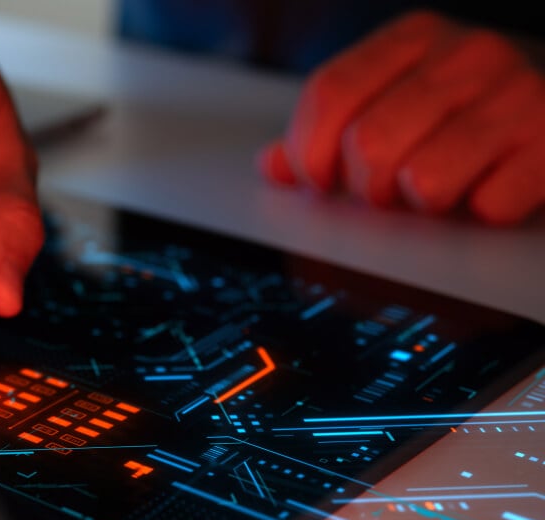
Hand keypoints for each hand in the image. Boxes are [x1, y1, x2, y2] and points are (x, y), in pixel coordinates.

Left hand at [258, 11, 544, 224]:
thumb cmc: (479, 104)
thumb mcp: (406, 94)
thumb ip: (337, 126)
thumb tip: (272, 165)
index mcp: (416, 38)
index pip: (329, 93)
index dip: (308, 151)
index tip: (317, 180)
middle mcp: (467, 55)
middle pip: (368, 143)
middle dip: (365, 188)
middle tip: (386, 192)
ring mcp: (517, 95)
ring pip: (421, 181)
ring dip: (421, 205)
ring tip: (442, 188)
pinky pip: (487, 206)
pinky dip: (481, 212)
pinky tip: (492, 187)